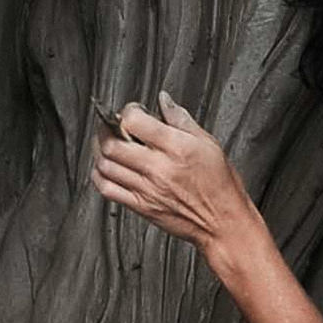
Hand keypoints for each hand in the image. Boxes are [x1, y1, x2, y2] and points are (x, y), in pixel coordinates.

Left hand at [92, 91, 264, 256]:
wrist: (223, 222)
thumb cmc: (220, 184)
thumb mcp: (208, 143)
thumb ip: (181, 119)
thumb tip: (164, 100)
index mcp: (176, 148)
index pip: (134, 122)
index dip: (128, 111)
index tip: (132, 112)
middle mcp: (158, 169)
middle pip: (112, 144)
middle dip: (107, 130)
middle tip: (112, 126)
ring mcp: (147, 189)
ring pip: (106, 165)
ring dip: (101, 151)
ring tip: (108, 144)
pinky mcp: (142, 206)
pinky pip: (108, 189)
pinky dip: (100, 175)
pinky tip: (106, 168)